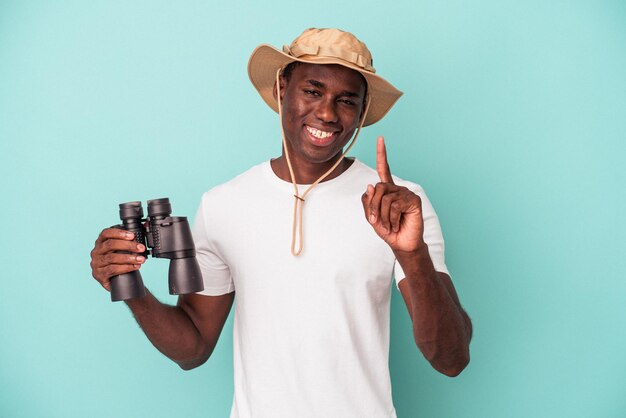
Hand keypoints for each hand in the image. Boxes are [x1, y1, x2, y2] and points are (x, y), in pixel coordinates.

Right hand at [90, 228, 145, 291]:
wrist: (116, 281)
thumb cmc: (119, 261)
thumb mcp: (123, 249)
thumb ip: (131, 238)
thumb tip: (146, 225)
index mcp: (100, 242)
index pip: (106, 233)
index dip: (119, 233)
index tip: (132, 235)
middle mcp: (96, 252)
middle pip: (110, 245)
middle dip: (128, 245)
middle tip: (141, 248)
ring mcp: (96, 264)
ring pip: (112, 258)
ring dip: (129, 258)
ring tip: (141, 259)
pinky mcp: (99, 275)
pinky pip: (112, 269)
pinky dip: (126, 267)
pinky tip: (134, 267)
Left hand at [361, 137, 424, 252]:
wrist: (401, 243)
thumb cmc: (387, 230)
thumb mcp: (371, 217)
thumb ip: (368, 202)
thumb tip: (370, 185)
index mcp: (387, 190)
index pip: (383, 169)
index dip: (382, 154)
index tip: (380, 138)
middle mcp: (397, 188)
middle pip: (378, 188)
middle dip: (373, 207)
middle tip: (377, 222)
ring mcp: (406, 193)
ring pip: (385, 199)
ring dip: (383, 216)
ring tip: (390, 225)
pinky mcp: (414, 200)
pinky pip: (395, 205)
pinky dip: (392, 218)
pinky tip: (398, 224)